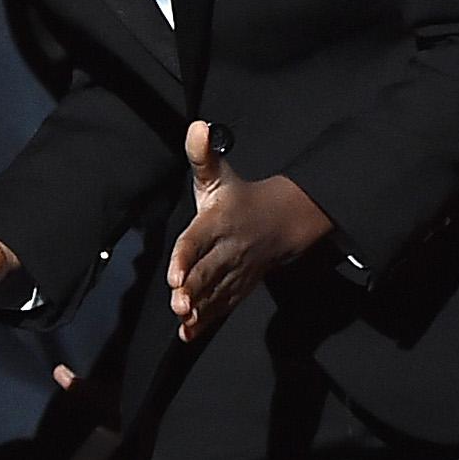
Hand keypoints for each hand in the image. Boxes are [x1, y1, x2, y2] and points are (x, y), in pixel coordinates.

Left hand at [166, 121, 332, 340]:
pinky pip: (224, 305)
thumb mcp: (220, 172)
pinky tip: (189, 334)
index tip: (174, 276)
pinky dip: (207, 321)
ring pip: (216, 292)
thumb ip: (202, 153)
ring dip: (200, 308)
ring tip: (183, 321)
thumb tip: (197, 125)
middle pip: (208, 271)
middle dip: (194, 289)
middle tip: (178, 304)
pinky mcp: (240, 286)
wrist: (284, 221)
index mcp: (218, 220)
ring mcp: (236, 270)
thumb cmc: (240, 197)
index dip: (185, 257)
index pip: (197, 239)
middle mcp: (227, 248)